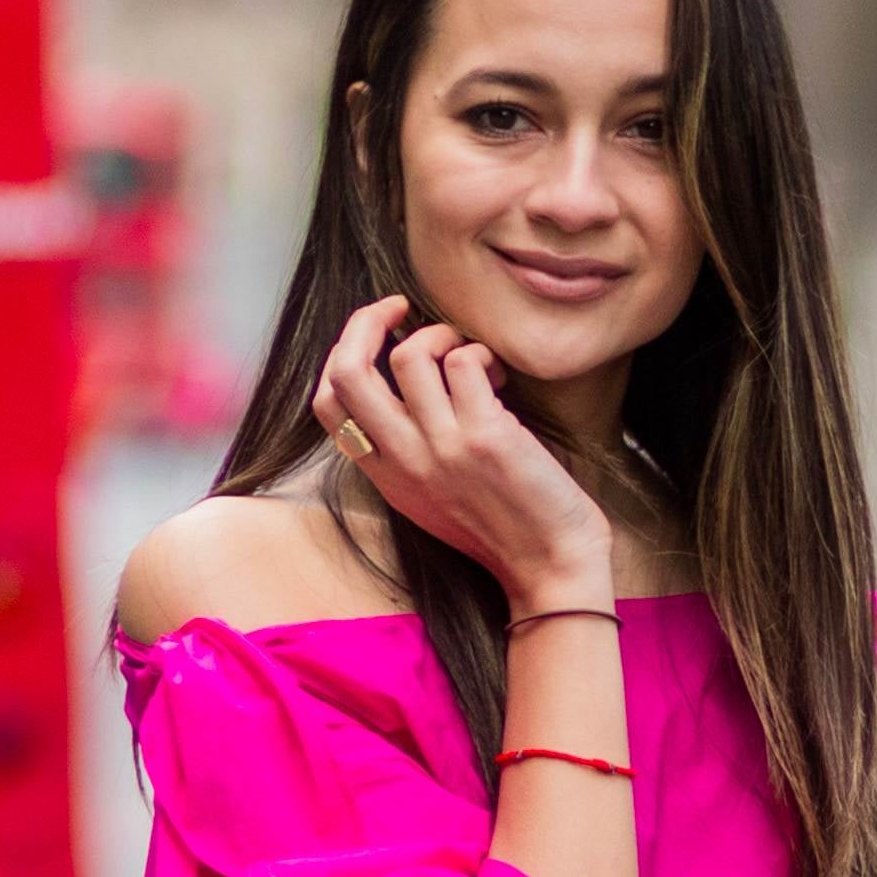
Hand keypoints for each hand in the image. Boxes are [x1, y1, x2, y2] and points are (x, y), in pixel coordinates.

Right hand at [314, 297, 612, 614]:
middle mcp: (403, 460)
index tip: (373, 338)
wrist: (550, 568)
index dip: (340, 355)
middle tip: (399, 308)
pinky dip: (483, 354)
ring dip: (443, 335)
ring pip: (411, 353)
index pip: (326, 405)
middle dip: (367, 320)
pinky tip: (501, 378)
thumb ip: (405, 453)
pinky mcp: (484, 435)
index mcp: (385, 476)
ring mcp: (441, 447)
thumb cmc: (500, 530)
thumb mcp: (430, 498)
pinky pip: (464, 360)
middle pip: (348, 370)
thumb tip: (401, 386)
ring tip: (471, 357)